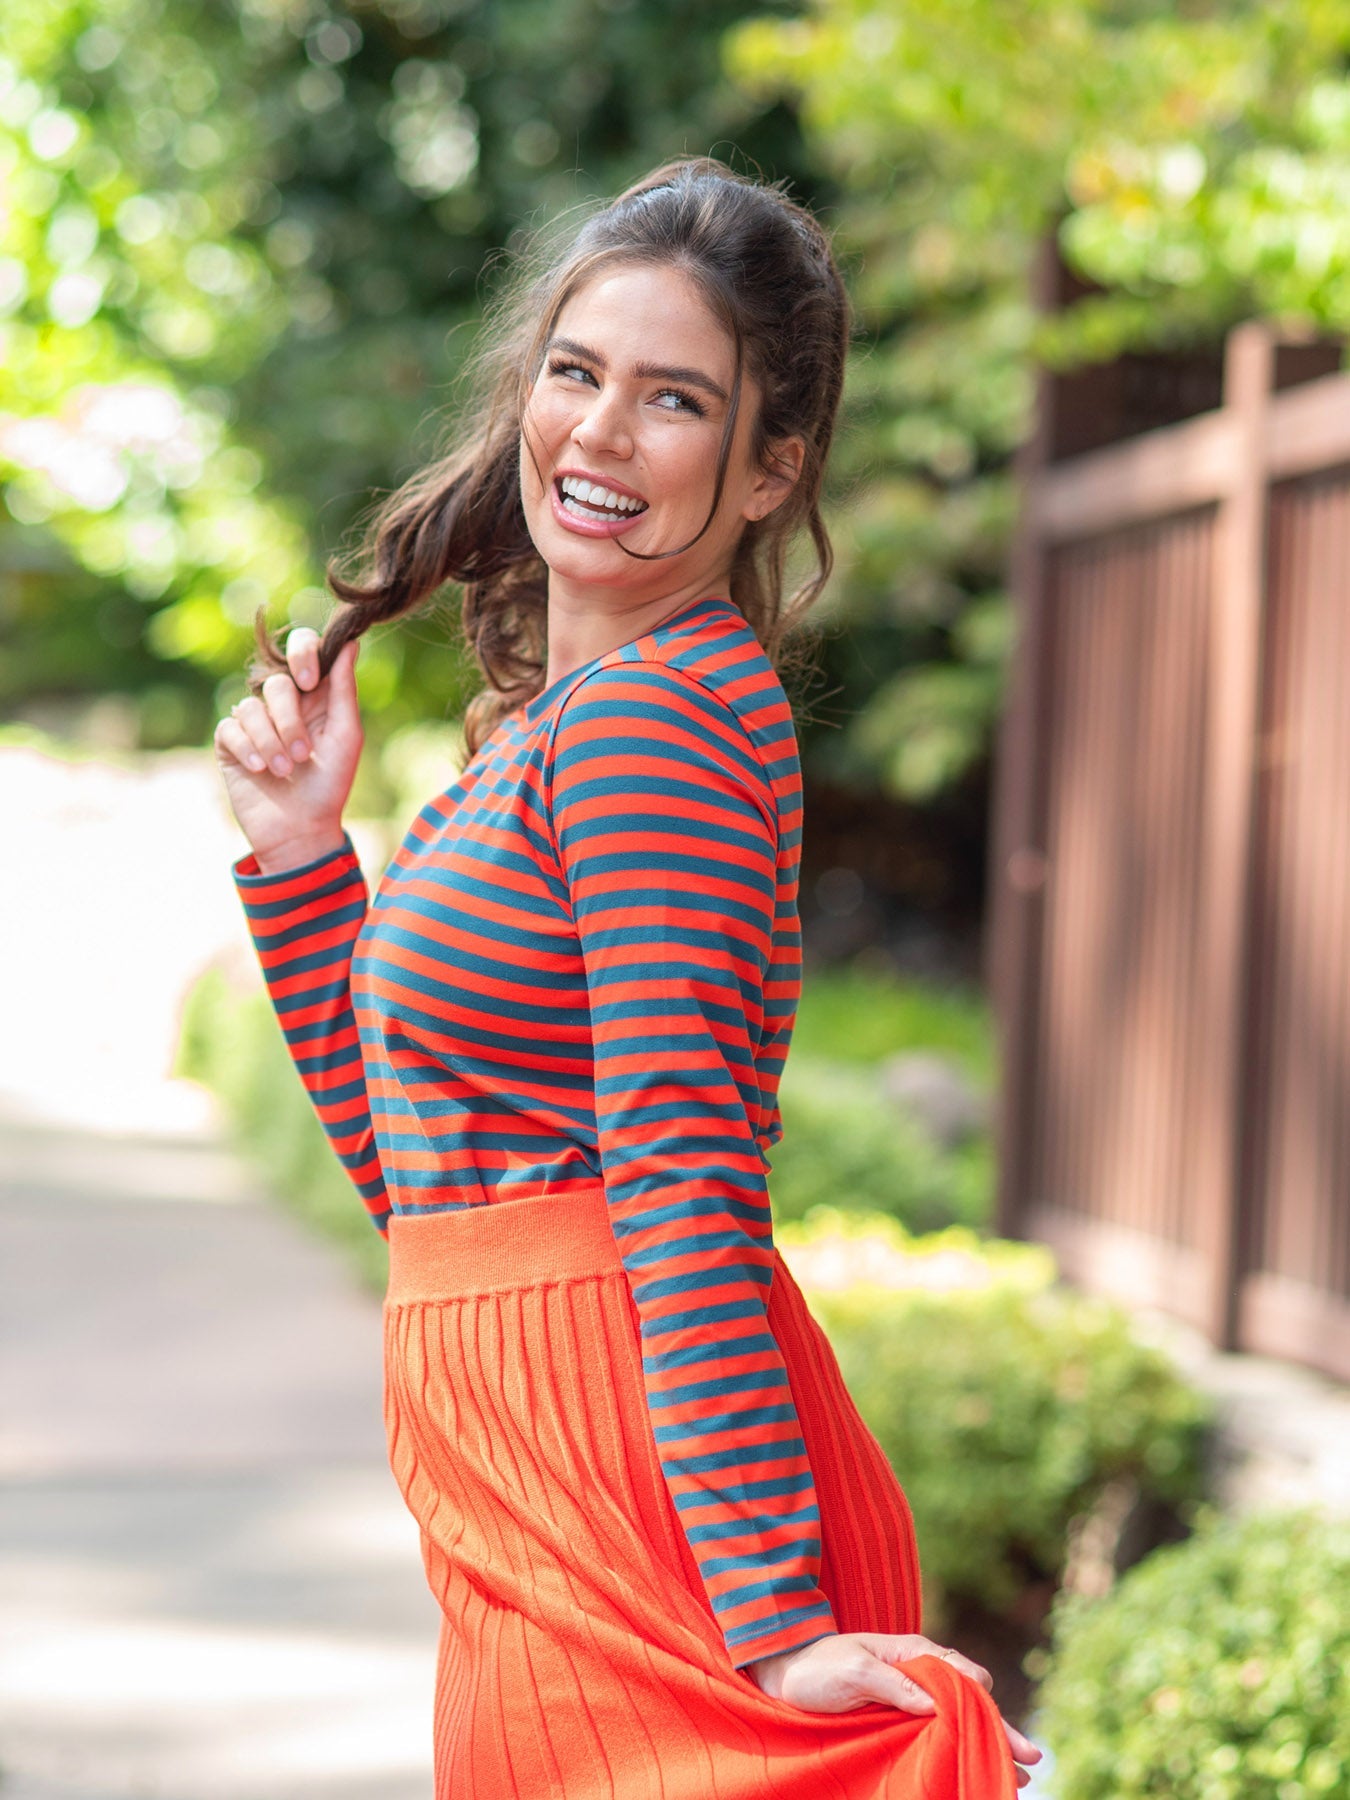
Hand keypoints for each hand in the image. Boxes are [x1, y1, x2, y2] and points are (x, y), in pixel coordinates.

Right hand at [213, 628, 362, 873]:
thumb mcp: (345, 736)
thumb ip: (344, 690)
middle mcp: (282, 703)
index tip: (309, 682)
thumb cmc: (329, 785)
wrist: (300, 829)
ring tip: (285, 771)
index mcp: (314, 695)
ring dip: (271, 741)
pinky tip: (261, 770)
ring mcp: (253, 721)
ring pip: (250, 706)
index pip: (302, 648)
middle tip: (303, 754)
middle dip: (290, 720)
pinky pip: (231, 727)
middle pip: (276, 682)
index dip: (302, 654)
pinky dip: (248, 749)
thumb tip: (350, 641)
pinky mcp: (230, 742)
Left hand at [745, 1633, 1042, 1787]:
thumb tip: (935, 1704)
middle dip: (1000, 1729)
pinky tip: (981, 1766)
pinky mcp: (901, 1719)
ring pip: (960, 1721)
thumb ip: (895, 1684)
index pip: (962, 1674)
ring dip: (988, 1744)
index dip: (983, 1701)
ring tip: (1021, 1776)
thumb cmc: (819, 1667)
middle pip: (970, 1701)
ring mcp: (913, 1697)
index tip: (997, 1728)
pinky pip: (940, 1733)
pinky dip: (964, 1748)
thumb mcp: (855, 1670)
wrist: (787, 1673)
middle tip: (1031, 1761)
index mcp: (914, 1653)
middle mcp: (920, 1674)